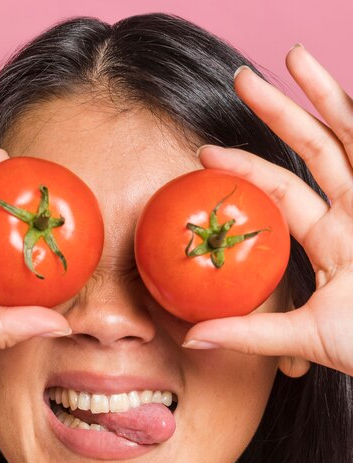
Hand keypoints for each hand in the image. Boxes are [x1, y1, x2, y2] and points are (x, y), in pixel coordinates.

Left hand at [182, 44, 352, 377]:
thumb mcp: (304, 335)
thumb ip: (249, 334)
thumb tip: (192, 338)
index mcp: (331, 240)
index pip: (282, 192)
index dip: (245, 170)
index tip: (205, 153)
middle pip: (314, 150)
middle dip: (279, 114)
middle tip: (242, 80)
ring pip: (349, 137)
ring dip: (325, 96)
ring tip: (295, 56)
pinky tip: (346, 92)